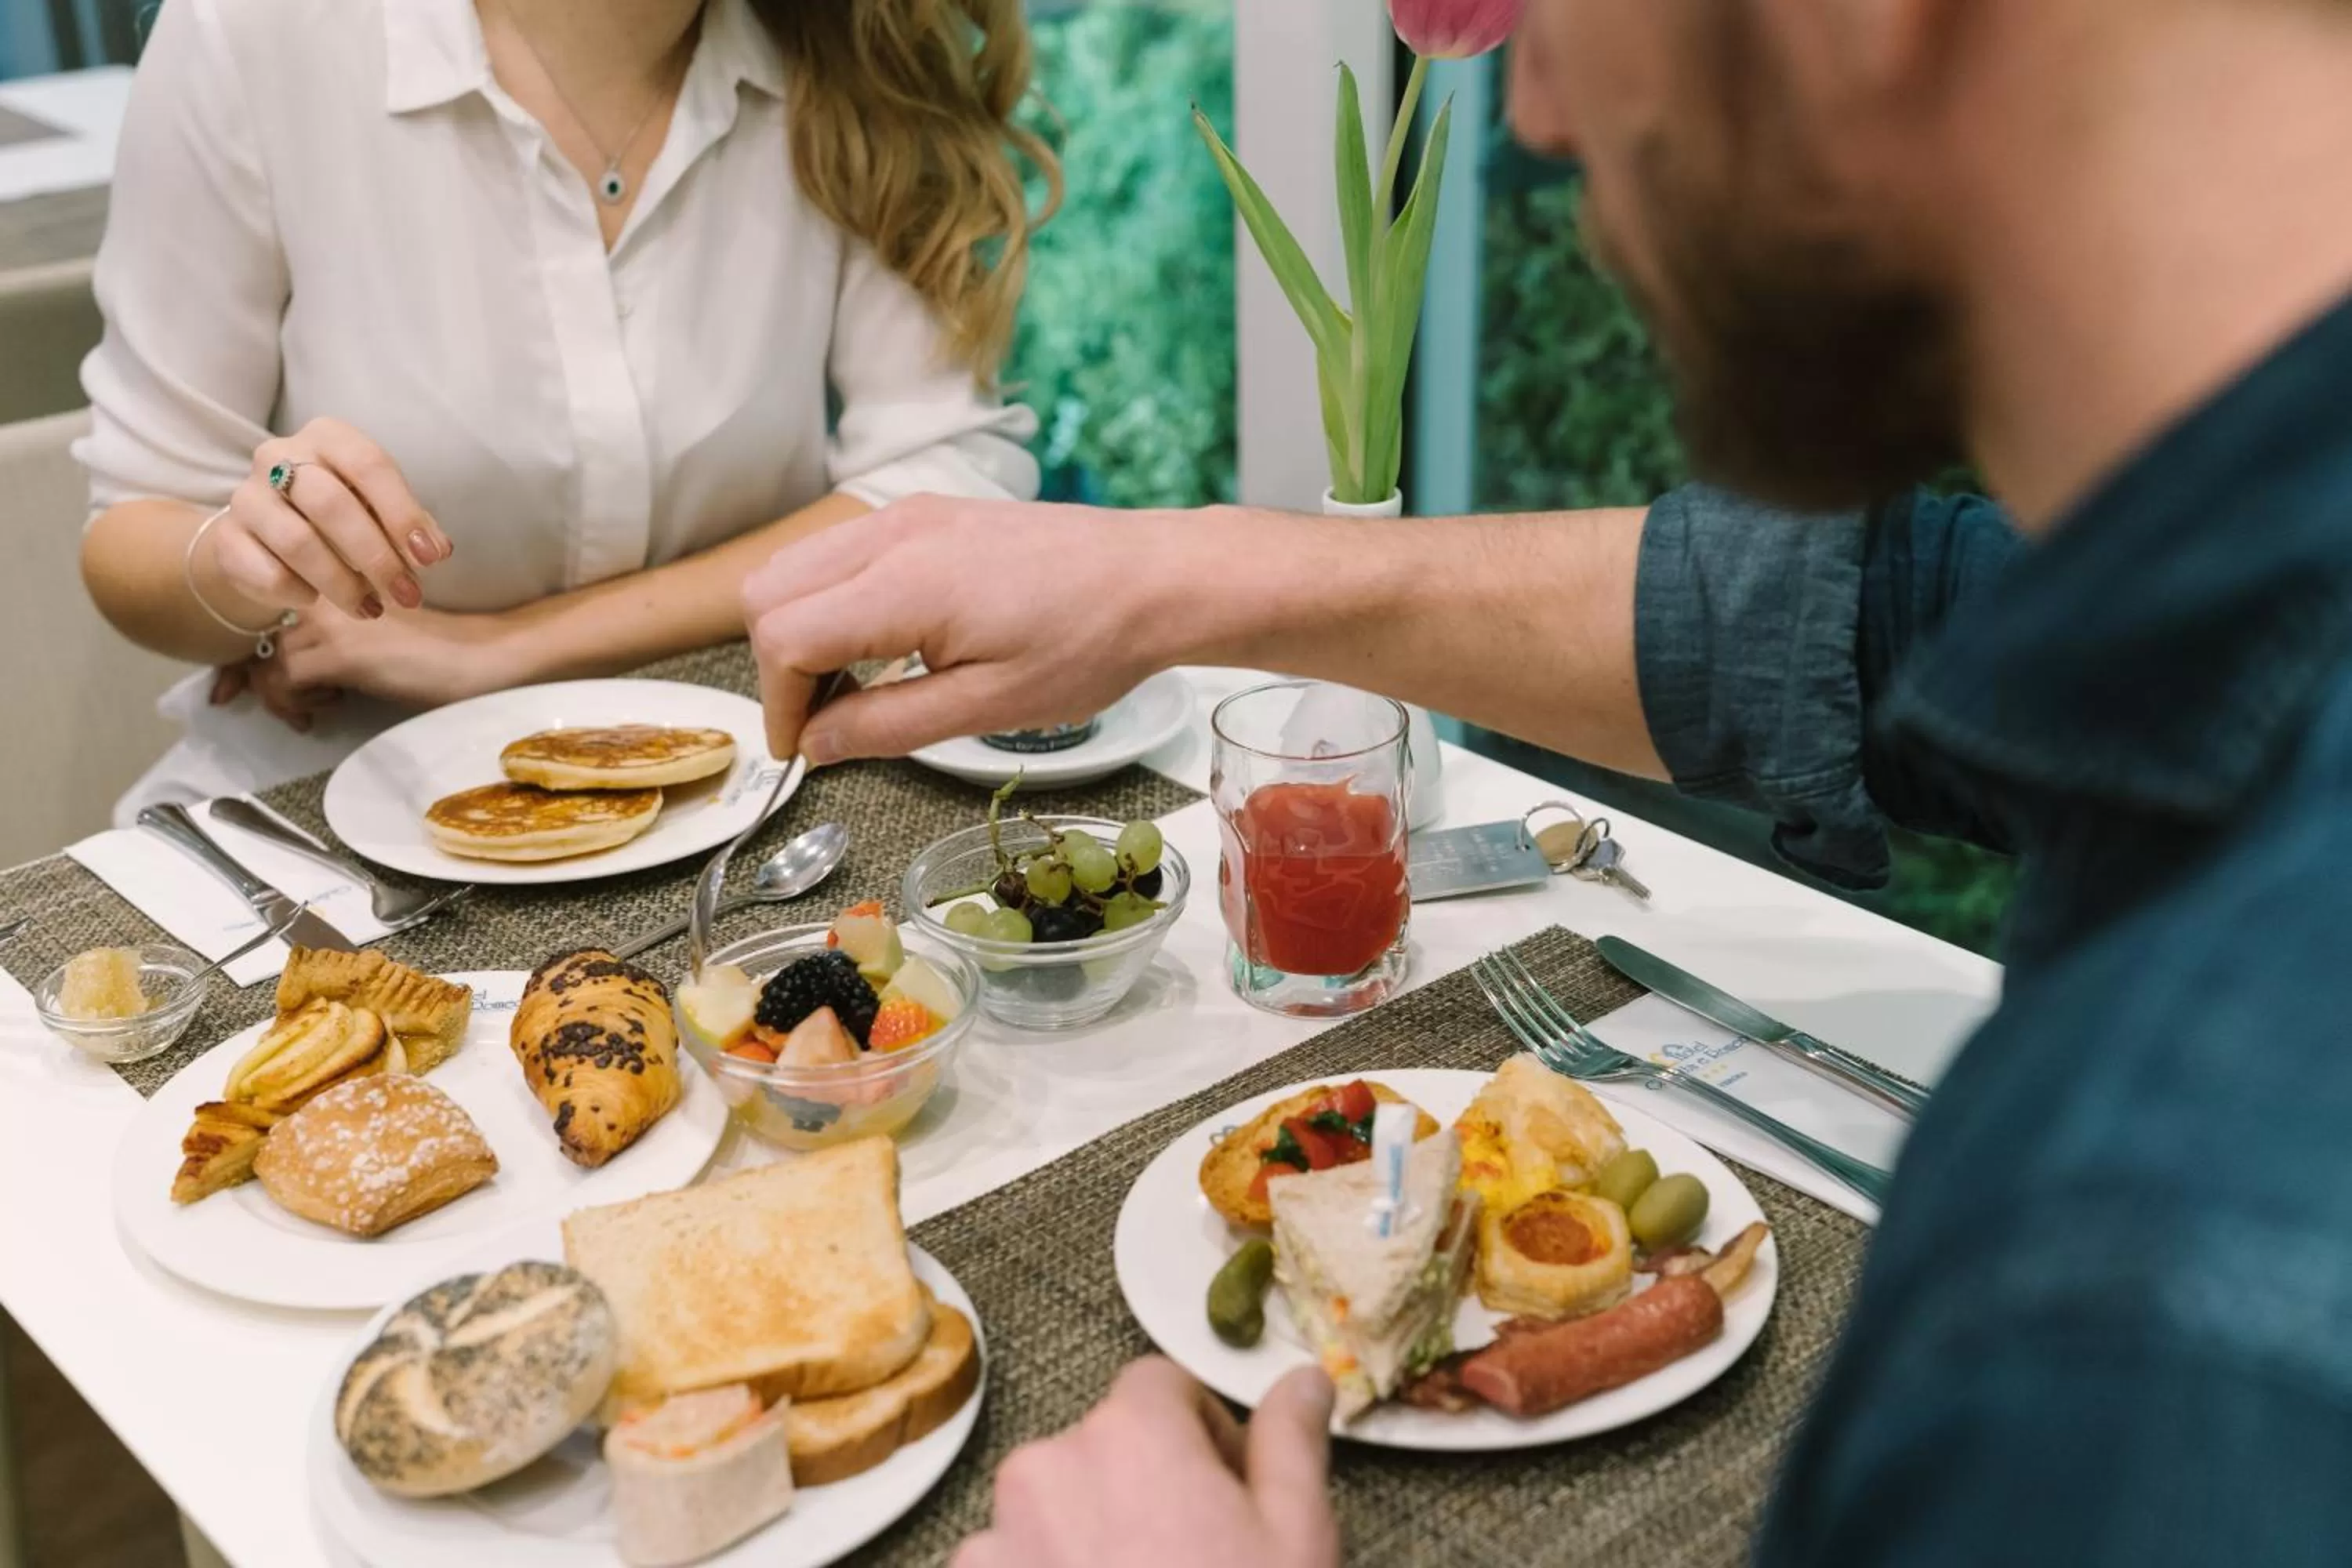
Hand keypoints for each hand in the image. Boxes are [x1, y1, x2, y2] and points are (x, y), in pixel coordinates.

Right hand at [193, 417, 454, 625]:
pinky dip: (300, 594)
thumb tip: (437, 550)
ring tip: (370, 608)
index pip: (369, 465)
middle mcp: (279, 456)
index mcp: (327, 437)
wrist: (267, 537)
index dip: (403, 514)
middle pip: (331, 504)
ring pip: (298, 542)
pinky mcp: (226, 537)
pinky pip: (268, 573)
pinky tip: (315, 600)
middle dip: (376, 557)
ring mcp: (247, 495)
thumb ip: (409, 524)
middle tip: (407, 595)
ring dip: (342, 584)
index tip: (431, 559)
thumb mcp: (379, 509)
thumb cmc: (341, 516)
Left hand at [213, 603, 528, 729]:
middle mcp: (326, 588)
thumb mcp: (381, 630)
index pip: (268, 607)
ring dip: (278, 694)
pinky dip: (294, 704)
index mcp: (336, 576)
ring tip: (310, 711)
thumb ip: (338, 632)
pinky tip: (322, 712)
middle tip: (233, 701)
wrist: (483, 655)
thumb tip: (294, 667)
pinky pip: (287, 681)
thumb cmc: (444, 646)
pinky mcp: (342, 652)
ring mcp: (332, 619)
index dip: (247, 645)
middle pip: (259, 633)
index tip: (234, 679)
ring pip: (269, 659)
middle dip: (245, 674)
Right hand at [741, 494, 1213, 762]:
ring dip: (799, 630)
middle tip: (821, 725)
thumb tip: (815, 746)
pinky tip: (879, 647)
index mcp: (904, 584)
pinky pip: (840, 551)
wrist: (1154, 578)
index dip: (778, 704)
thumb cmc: (1088, 644)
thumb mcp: (990, 707)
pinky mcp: (925, 514)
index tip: (802, 753)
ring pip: (795, 565)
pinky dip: (830, 600)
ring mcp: (906, 516)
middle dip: (777, 667)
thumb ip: (889, 726)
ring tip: (850, 690)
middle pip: (768, 591)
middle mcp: (891, 534)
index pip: (783, 637)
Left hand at [953, 1360, 1338, 1567]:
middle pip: (1100, 1451)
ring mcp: (993, 1542)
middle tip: (1193, 1565)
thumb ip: (1290, 1444)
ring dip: (1089, 1544)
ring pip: (1052, 1515)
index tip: (1228, 1497)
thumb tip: (1302, 1377)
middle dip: (1144, 1491)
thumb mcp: (1296, 1539)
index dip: (1202, 1435)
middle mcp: (1046, 1468)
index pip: (1160, 1388)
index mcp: (1130, 1434)